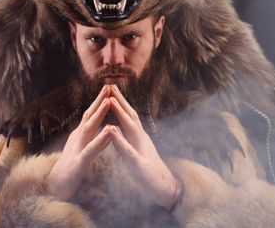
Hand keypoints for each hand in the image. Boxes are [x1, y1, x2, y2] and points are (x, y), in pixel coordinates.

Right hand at [46, 85, 112, 200]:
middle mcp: (77, 138)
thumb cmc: (72, 170)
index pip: (91, 115)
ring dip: (99, 114)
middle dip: (100, 100)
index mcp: (81, 136)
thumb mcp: (86, 152)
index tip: (110, 89)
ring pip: (89, 128)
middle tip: (109, 86)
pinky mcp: (79, 162)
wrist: (55, 188)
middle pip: (89, 115)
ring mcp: (77, 148)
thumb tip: (109, 131)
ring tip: (109, 101)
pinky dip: (100, 139)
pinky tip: (109, 131)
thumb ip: (98, 142)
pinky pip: (91, 149)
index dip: (100, 102)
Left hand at [109, 85, 182, 210]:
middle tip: (109, 85)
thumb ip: (126, 139)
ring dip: (121, 113)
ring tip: (110, 100)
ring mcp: (142, 150)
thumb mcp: (135, 151)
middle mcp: (142, 139)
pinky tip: (112, 131)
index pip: (128, 115)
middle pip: (130, 115)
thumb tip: (115, 127)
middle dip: (119, 100)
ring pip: (131, 128)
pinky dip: (120, 139)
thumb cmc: (148, 170)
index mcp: (138, 137)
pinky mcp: (140, 164)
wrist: (165, 189)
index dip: (119, 102)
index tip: (109, 88)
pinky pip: (129, 150)